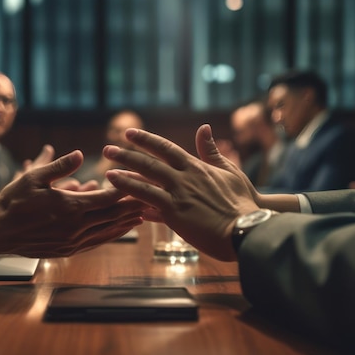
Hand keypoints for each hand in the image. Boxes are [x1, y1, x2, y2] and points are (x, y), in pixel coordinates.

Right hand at [0, 150, 145, 257]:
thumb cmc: (13, 202)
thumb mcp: (33, 177)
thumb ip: (59, 166)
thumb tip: (80, 154)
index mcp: (70, 207)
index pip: (107, 198)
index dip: (125, 189)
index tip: (139, 181)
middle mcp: (76, 227)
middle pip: (113, 216)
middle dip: (132, 207)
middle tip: (151, 200)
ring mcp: (73, 242)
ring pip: (107, 232)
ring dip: (125, 224)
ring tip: (142, 217)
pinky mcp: (68, 251)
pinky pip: (96, 243)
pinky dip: (111, 236)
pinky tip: (119, 232)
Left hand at [103, 125, 259, 260]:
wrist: (247, 227)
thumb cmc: (241, 201)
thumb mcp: (229, 170)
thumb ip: (211, 151)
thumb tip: (203, 128)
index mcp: (195, 166)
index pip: (165, 148)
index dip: (145, 139)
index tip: (129, 133)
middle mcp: (184, 178)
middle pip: (149, 163)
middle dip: (126, 154)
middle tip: (108, 149)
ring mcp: (178, 196)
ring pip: (145, 183)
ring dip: (124, 177)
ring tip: (107, 173)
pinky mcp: (176, 215)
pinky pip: (150, 206)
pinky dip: (136, 203)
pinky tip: (121, 201)